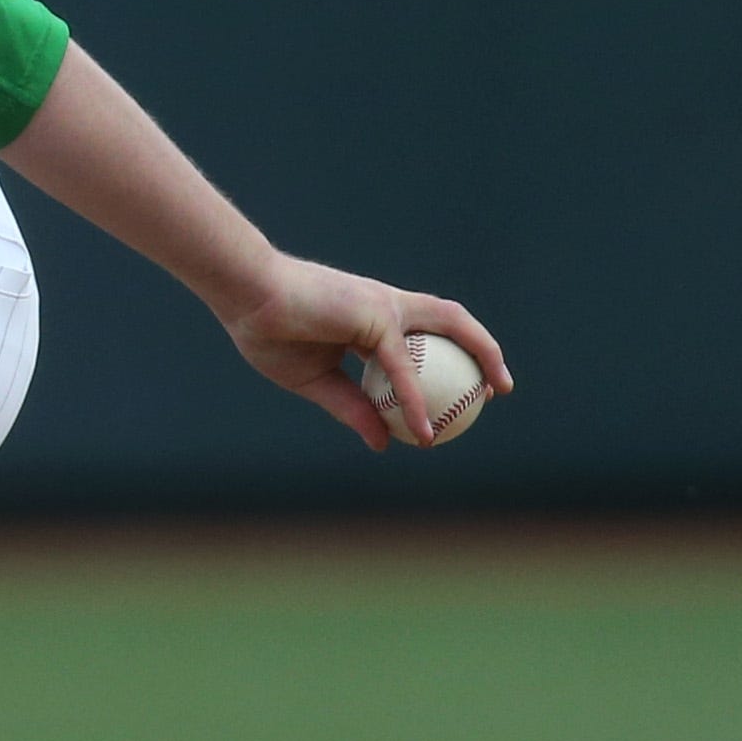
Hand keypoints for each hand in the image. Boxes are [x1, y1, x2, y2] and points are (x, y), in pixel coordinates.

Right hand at [209, 253, 512, 450]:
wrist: (245, 297)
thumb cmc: (268, 331)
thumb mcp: (315, 381)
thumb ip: (352, 408)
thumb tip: (385, 442)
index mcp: (370, 317)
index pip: (422, 336)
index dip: (447, 358)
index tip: (459, 390)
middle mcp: (386, 306)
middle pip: (450, 322)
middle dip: (481, 349)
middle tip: (495, 389)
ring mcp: (385, 306)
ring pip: (450, 323)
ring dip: (482, 351)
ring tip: (496, 390)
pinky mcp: (376, 317)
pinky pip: (403, 368)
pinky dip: (415, 401)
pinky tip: (425, 430)